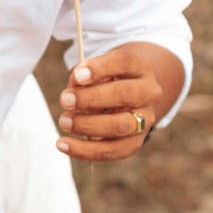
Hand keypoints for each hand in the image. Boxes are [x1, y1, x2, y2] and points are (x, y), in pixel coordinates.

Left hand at [55, 45, 162, 160]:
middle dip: (91, 98)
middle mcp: (149, 92)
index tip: (77, 76)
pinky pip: (114, 150)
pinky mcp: (136, 141)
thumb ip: (84, 73)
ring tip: (64, 121)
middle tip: (65, 100)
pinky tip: (64, 144)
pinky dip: (86, 150)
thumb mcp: (98, 66)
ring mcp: (146, 119)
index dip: (99, 68)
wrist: (135, 91)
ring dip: (88, 125)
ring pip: (121, 126)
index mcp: (140, 66)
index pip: (124, 62)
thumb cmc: (108, 75)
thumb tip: (74, 86)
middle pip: (125, 94)